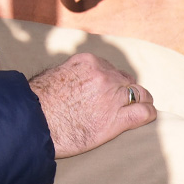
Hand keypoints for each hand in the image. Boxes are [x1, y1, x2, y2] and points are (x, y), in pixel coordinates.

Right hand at [28, 53, 155, 158]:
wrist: (34, 121)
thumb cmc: (37, 100)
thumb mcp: (53, 75)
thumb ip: (70, 72)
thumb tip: (72, 77)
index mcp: (88, 61)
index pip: (110, 68)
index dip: (111, 80)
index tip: (108, 90)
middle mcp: (104, 75)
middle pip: (126, 80)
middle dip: (125, 90)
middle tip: (120, 102)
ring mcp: (112, 96)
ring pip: (140, 94)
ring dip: (140, 100)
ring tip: (139, 107)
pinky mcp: (117, 119)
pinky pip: (144, 112)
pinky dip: (148, 113)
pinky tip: (146, 116)